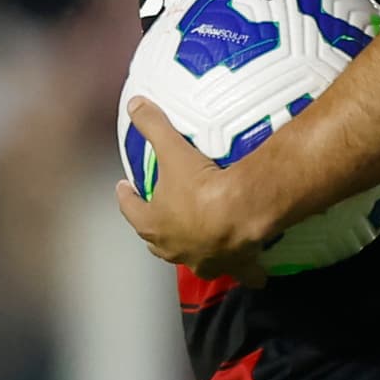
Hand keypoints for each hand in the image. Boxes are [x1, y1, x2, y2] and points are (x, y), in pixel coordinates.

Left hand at [114, 100, 275, 282]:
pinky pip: (242, 272)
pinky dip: (248, 273)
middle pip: (157, 242)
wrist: (239, 214)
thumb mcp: (172, 150)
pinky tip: (255, 276)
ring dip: (192, 253)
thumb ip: (152, 126)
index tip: (124, 188)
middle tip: (159, 216)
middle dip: (156, 230)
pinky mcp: (233, 266)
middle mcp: (174, 249)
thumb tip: (134, 103)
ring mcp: (202, 261)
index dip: (126, 199)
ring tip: (198, 242)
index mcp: (154, 224)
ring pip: (193, 260)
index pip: (132, 211)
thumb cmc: (200, 186)